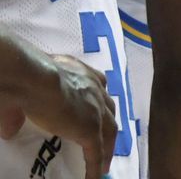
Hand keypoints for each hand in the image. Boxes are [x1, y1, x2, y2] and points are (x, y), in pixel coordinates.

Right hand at [0, 54, 116, 178]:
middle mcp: (94, 88)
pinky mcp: (91, 129)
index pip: (96, 86)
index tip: (95, 108)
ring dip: (108, 145)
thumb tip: (9, 130)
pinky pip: (97, 152)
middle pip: (108, 108)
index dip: (96, 98)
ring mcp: (96, 109)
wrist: (35, 79)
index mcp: (80, 74)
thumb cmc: (27, 78)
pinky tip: (96, 177)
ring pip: (109, 130)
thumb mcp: (22, 91)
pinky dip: (97, 165)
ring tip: (105, 161)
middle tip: (104, 136)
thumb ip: (17, 112)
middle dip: (107, 121)